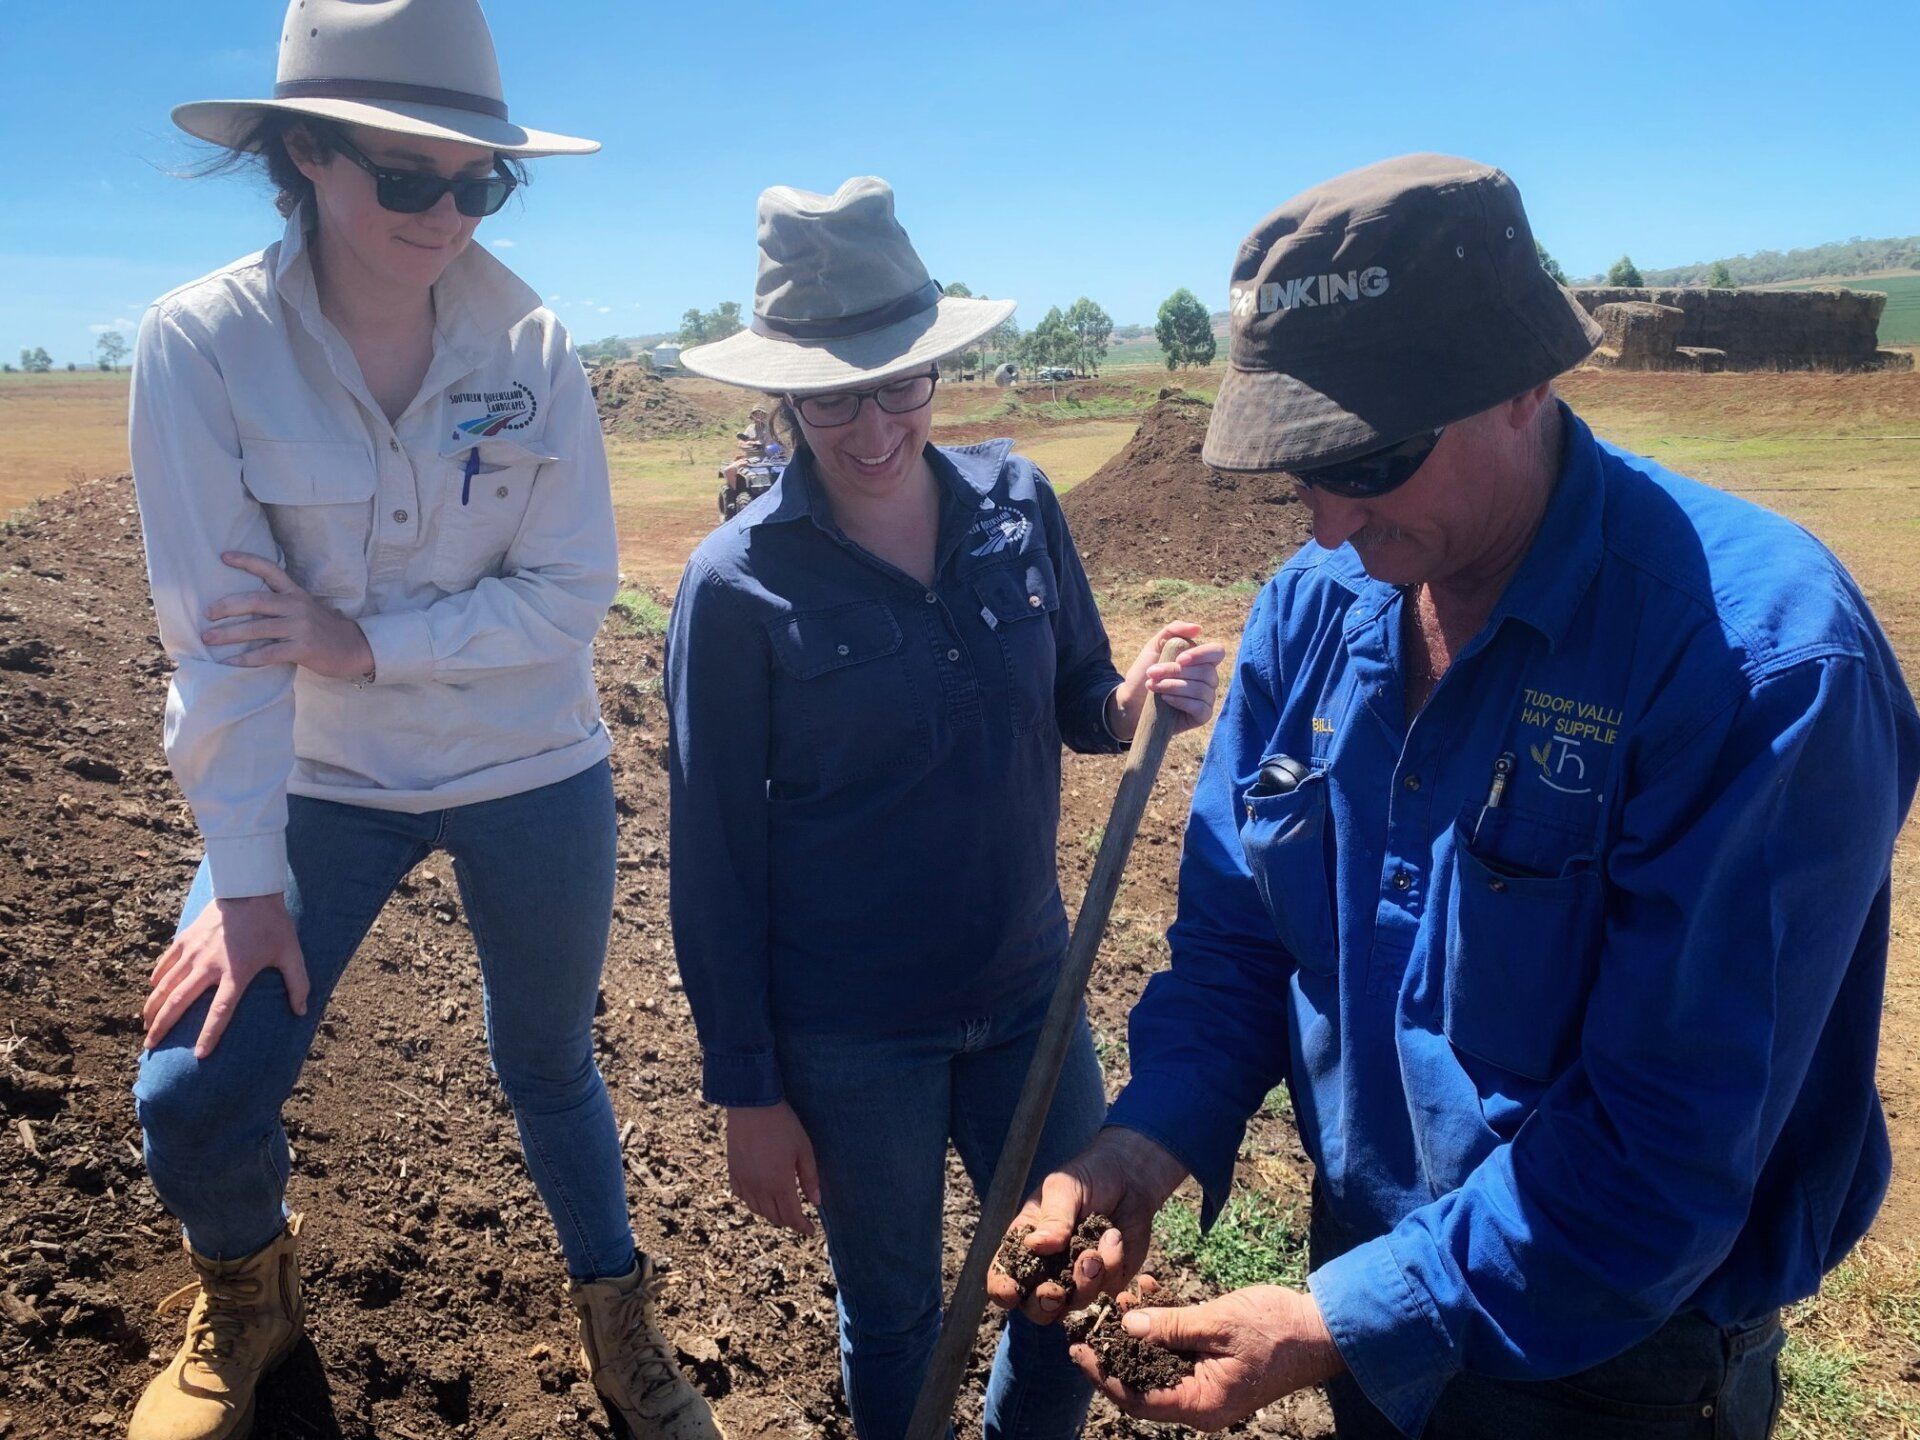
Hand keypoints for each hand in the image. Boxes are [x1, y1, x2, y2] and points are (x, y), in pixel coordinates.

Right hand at [144, 893, 309, 1058]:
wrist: (249, 889)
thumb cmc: (273, 924)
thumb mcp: (290, 953)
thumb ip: (298, 983)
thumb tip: (302, 1012)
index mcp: (235, 973)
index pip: (221, 1011)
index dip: (210, 1034)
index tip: (198, 1056)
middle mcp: (209, 965)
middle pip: (179, 1002)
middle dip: (162, 1027)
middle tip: (150, 1047)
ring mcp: (193, 952)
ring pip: (165, 985)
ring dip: (153, 1007)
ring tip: (145, 1026)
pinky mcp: (184, 939)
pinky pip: (165, 964)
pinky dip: (156, 980)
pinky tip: (152, 992)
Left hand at [201, 552, 374, 679]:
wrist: (353, 649)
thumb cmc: (322, 630)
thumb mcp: (305, 609)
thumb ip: (280, 604)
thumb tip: (242, 606)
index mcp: (296, 592)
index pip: (270, 569)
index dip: (247, 561)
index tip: (223, 557)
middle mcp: (297, 606)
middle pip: (256, 601)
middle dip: (227, 606)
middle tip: (207, 614)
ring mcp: (301, 627)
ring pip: (257, 628)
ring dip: (229, 634)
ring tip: (209, 639)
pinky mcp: (303, 648)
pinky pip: (268, 653)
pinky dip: (246, 658)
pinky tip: (230, 662)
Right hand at [726, 1101, 820, 1236]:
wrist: (752, 1106)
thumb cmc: (783, 1125)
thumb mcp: (804, 1149)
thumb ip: (810, 1178)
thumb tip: (816, 1202)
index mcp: (779, 1184)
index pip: (792, 1216)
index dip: (802, 1227)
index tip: (811, 1231)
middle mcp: (759, 1188)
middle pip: (774, 1216)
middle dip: (788, 1221)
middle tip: (798, 1219)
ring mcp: (743, 1180)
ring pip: (756, 1209)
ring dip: (770, 1214)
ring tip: (781, 1209)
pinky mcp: (732, 1171)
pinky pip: (741, 1196)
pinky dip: (752, 1202)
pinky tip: (759, 1196)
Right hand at [986, 1127, 1187, 1322]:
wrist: (1130, 1178)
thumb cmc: (1087, 1178)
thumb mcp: (1063, 1188)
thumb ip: (1053, 1218)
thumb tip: (1035, 1246)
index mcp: (1025, 1246)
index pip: (1003, 1278)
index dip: (1003, 1289)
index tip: (1012, 1291)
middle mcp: (1049, 1269)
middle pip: (1035, 1308)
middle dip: (1043, 1305)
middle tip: (1055, 1291)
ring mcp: (1079, 1279)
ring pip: (1074, 1304)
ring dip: (1084, 1282)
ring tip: (1094, 1250)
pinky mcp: (1109, 1281)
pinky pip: (1106, 1290)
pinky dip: (1111, 1266)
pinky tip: (1114, 1237)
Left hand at [1073, 1283, 1344, 1429]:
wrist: (1322, 1328)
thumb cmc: (1277, 1329)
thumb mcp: (1219, 1323)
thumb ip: (1172, 1326)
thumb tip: (1127, 1326)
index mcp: (1201, 1404)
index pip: (1137, 1398)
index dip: (1103, 1375)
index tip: (1077, 1349)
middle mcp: (1200, 1401)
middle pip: (1142, 1382)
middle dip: (1114, 1349)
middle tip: (1089, 1318)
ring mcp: (1207, 1384)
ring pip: (1157, 1361)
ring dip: (1137, 1330)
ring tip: (1117, 1297)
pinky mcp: (1213, 1364)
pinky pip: (1177, 1349)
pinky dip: (1162, 1324)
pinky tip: (1148, 1292)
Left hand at [1107, 622, 1225, 740]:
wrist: (1131, 701)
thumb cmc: (1144, 673)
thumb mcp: (1154, 646)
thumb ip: (1173, 631)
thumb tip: (1199, 628)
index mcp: (1201, 660)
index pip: (1217, 652)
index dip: (1202, 654)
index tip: (1179, 659)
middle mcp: (1208, 678)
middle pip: (1206, 672)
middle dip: (1175, 672)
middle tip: (1152, 673)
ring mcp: (1207, 698)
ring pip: (1201, 689)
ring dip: (1173, 686)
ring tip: (1153, 686)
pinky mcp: (1202, 716)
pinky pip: (1201, 707)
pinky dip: (1181, 701)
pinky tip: (1166, 700)